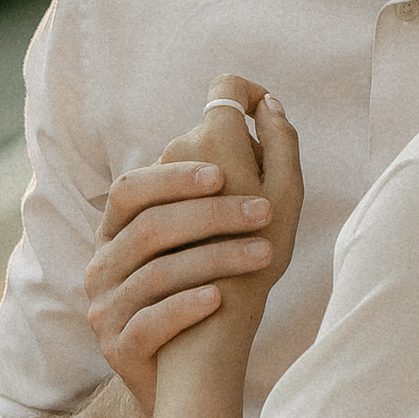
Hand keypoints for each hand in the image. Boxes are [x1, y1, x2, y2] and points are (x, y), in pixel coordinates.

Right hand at [86, 146, 284, 413]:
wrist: (182, 379)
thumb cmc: (201, 295)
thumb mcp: (200, 243)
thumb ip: (212, 191)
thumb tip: (254, 118)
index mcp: (116, 231)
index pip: (130, 189)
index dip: (172, 177)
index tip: (222, 172)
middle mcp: (102, 265)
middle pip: (148, 229)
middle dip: (211, 215)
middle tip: (265, 212)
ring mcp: (105, 309)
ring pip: (155, 274)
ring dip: (215, 259)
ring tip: (265, 254)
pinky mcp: (117, 350)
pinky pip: (149, 323)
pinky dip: (186, 306)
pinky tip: (220, 298)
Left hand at [158, 79, 302, 314]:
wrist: (201, 328)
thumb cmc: (254, 263)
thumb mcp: (286, 197)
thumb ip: (282, 140)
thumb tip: (268, 103)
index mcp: (213, 139)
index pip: (228, 88)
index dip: (249, 95)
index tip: (265, 118)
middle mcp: (174, 150)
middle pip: (210, 132)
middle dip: (238, 154)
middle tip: (262, 199)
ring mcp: (153, 178)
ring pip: (187, 164)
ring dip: (211, 184)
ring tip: (234, 227)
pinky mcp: (132, 211)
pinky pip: (165, 193)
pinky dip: (188, 206)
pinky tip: (207, 240)